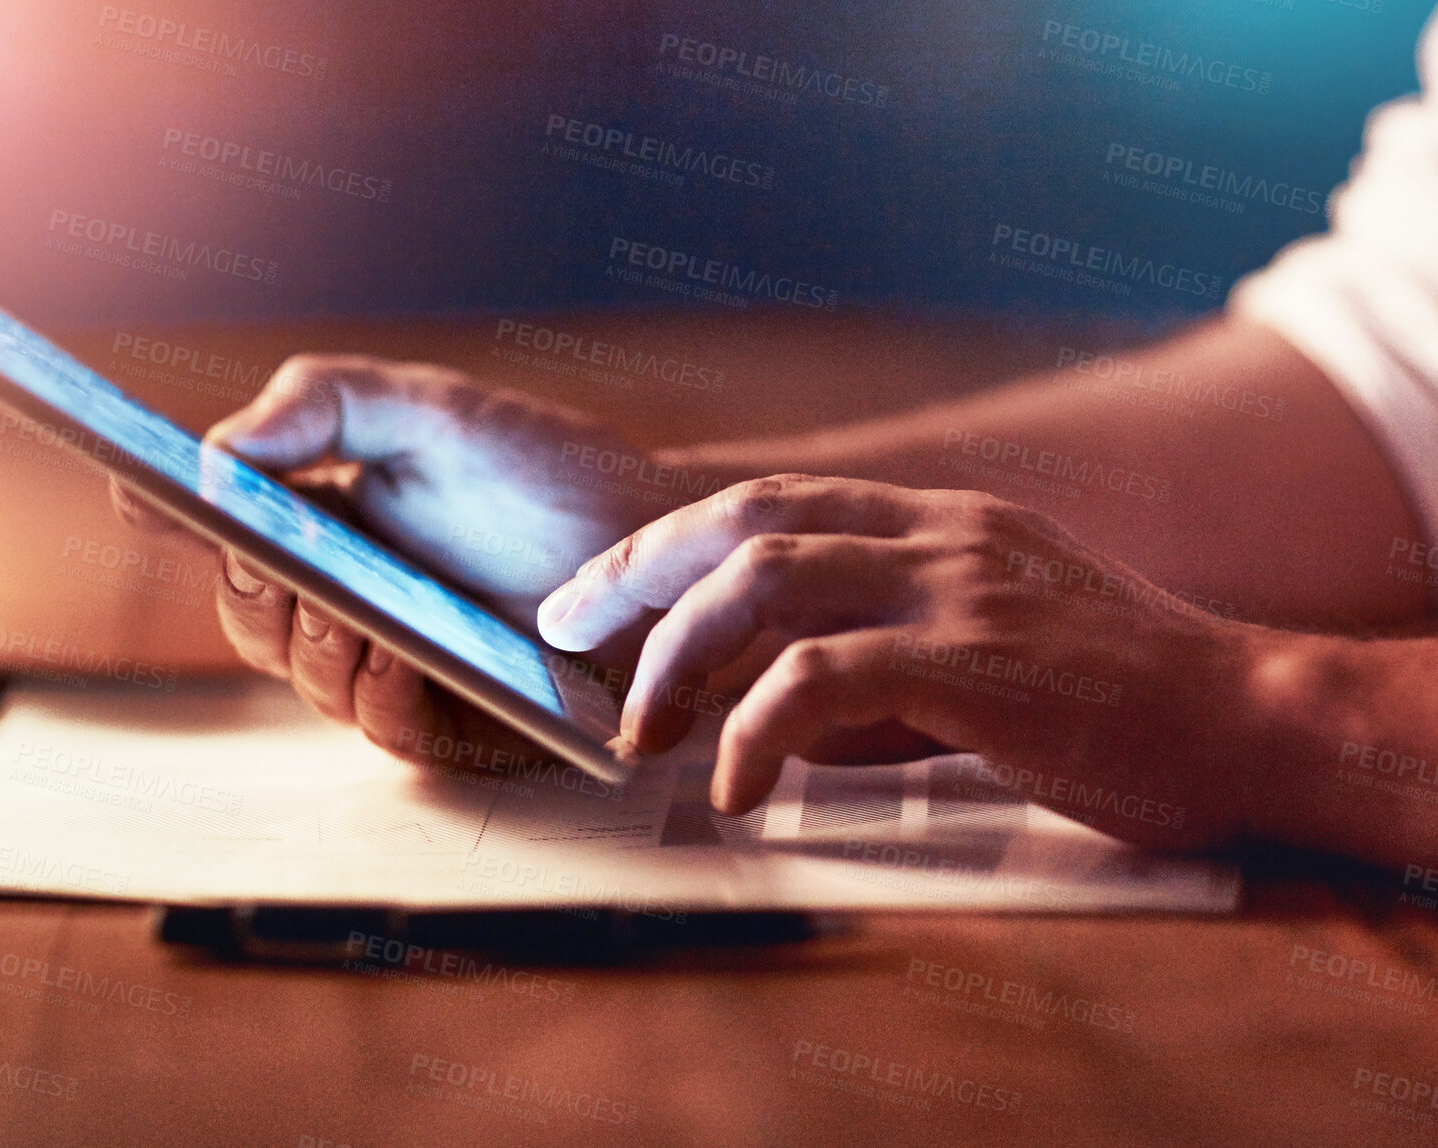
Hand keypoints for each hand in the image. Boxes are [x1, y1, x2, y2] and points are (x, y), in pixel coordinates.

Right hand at [116, 354, 658, 765]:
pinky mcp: (448, 715)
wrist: (650, 539)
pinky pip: (383, 728)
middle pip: (247, 615)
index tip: (137, 491)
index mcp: (322, 512)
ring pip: (304, 677)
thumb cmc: (542, 467)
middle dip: (249, 593)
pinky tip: (402, 663)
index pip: (216, 521)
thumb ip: (326, 402)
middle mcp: (344, 590)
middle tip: (271, 565)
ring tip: (353, 614)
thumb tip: (214, 452)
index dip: (163, 508)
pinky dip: (381, 699)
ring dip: (316, 648)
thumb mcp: (434, 408)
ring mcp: (391, 657)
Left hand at [536, 474, 1272, 848]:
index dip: (670, 542)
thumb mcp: (993, 642)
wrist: (1248, 717)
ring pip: (763, 584)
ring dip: (678, 659)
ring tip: (641, 735)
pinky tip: (738, 789)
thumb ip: (885, 655)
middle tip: (569, 632)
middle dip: (636, 574)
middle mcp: (937, 531)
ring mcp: (954, 587)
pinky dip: (753, 734)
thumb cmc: (1119, 697)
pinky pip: (817, 682)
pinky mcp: (972, 660)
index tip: (602, 595)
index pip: (771, 502)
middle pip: (743, 520)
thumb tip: (773, 709)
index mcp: (938, 519)